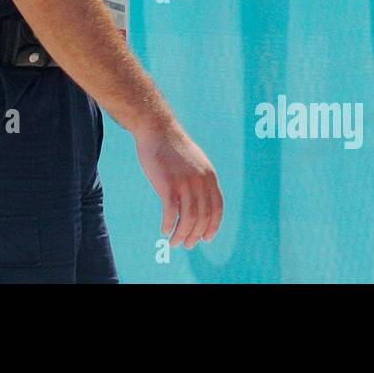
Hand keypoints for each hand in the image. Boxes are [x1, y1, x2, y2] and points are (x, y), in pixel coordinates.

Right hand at [133, 121, 222, 248]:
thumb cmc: (172, 147)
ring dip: (182, 234)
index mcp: (209, 177)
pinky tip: (164, 230)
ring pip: (188, 218)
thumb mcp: (195, 162)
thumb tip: (199, 199)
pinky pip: (171, 212)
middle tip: (187, 244)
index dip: (212, 226)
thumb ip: (200, 179)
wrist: (157, 130)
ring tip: (175, 242)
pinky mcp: (168, 185)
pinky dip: (169, 225)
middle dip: (195, 234)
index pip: (217, 209)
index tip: (205, 238)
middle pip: (203, 217)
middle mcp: (200, 182)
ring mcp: (185, 183)